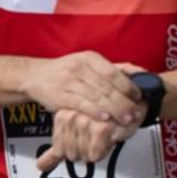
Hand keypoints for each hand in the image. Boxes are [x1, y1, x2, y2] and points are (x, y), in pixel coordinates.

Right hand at [22, 51, 143, 127]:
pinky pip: (80, 104)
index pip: (113, 72)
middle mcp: (79, 67)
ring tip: (125, 119)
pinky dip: (94, 112)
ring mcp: (68, 81)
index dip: (127, 86)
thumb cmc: (67, 71)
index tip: (138, 97)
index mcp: (89, 58)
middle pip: (106, 87)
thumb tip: (140, 73)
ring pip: (95, 97)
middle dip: (123, 102)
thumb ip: (113, 70)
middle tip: (135, 113)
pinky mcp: (59, 95)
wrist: (36, 76)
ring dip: (113, 110)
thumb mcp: (88, 64)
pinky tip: (105, 118)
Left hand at [35, 108, 139, 174]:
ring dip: (94, 151)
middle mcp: (73, 115)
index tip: (84, 141)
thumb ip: (58, 149)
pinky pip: (94, 154)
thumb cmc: (106, 119)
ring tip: (103, 137)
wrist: (135, 105)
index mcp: (64, 113)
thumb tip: (41, 166)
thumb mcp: (77, 134)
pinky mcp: (102, 127)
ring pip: (82, 154)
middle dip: (84, 152)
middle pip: (70, 153)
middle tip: (96, 140)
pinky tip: (110, 138)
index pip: (59, 148)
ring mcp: (86, 121)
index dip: (73, 151)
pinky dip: (102, 151)